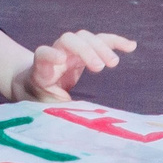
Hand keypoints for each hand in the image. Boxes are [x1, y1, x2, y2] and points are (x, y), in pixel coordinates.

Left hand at [9, 30, 136, 102]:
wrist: (32, 85)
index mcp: (43, 71)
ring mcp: (70, 51)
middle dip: (85, 50)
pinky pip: (100, 41)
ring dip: (101, 46)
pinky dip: (115, 42)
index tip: (60, 60)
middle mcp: (56, 56)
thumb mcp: (47, 109)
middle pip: (68, 40)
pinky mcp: (84, 52)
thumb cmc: (41, 99)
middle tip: (99, 68)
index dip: (49, 54)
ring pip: (85, 37)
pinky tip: (131, 47)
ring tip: (113, 64)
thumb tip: (82, 125)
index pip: (42, 54)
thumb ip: (60, 112)